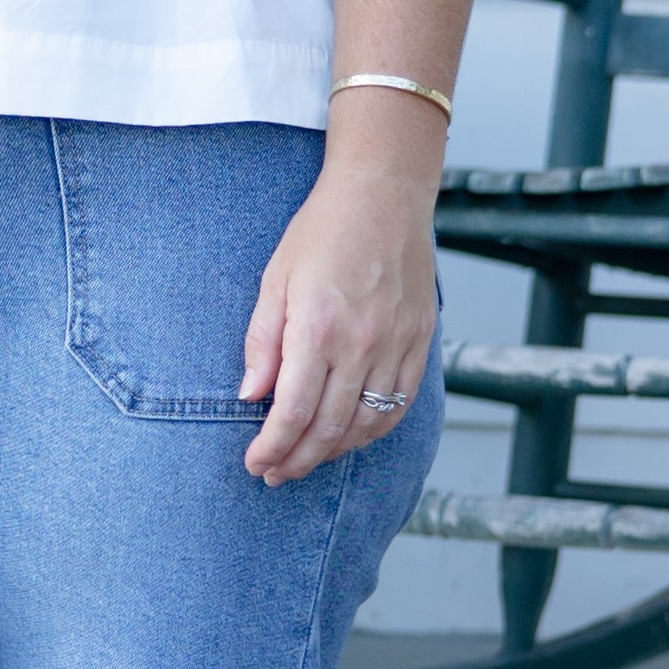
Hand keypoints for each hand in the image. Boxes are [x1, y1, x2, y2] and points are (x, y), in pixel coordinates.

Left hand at [239, 164, 439, 486]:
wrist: (383, 195)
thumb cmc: (322, 231)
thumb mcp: (274, 280)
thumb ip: (262, 343)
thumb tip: (250, 397)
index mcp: (317, 329)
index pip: (291, 414)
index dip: (270, 448)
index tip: (253, 462)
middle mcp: (361, 345)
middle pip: (328, 430)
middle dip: (296, 461)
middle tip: (273, 474)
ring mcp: (396, 347)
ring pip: (366, 426)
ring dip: (332, 453)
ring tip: (305, 460)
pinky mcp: (419, 343)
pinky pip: (399, 406)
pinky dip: (373, 432)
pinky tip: (349, 437)